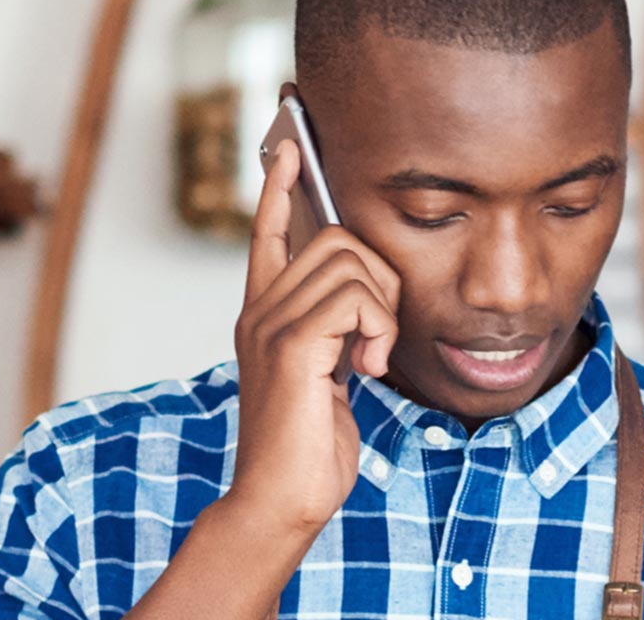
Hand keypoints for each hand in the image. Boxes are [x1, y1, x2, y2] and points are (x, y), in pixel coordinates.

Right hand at [223, 137, 401, 529]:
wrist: (283, 498)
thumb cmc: (310, 446)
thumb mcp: (327, 375)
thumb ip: (335, 332)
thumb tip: (366, 300)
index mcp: (265, 314)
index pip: (267, 232)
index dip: (278, 186)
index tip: (286, 144)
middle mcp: (260, 310)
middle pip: (335, 238)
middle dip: (380, 278)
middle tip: (378, 335)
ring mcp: (270, 324)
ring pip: (350, 262)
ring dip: (383, 309)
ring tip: (371, 357)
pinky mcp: (291, 344)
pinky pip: (356, 299)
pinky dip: (379, 329)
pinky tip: (367, 367)